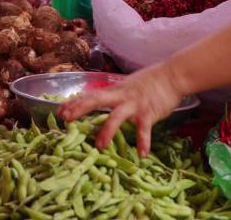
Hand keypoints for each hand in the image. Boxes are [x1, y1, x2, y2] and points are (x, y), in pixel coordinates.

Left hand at [57, 63, 185, 155]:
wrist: (172, 76)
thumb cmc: (149, 82)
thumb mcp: (127, 86)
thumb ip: (113, 95)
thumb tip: (98, 102)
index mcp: (114, 91)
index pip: (90, 95)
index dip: (74, 103)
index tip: (59, 111)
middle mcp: (121, 96)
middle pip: (96, 100)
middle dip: (80, 109)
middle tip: (66, 119)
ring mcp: (134, 105)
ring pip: (117, 117)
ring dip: (107, 131)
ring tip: (99, 146)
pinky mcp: (149, 112)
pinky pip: (144, 129)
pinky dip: (143, 141)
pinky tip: (142, 154)